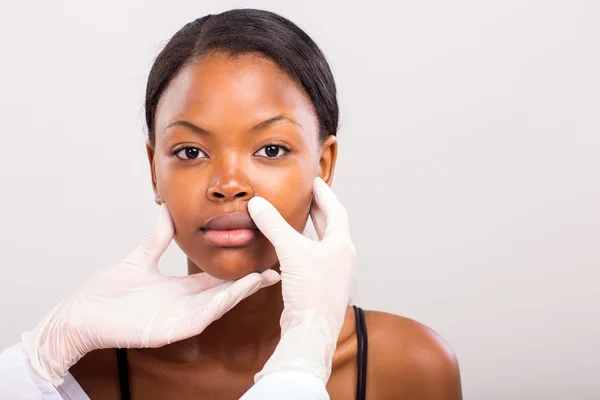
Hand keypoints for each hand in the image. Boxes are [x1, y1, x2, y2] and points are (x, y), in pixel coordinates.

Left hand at [21, 204, 279, 385]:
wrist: (82, 313)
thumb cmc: (107, 292)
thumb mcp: (141, 257)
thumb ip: (158, 236)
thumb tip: (168, 210)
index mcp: (180, 289)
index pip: (217, 278)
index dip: (239, 267)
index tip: (260, 254)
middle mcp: (185, 304)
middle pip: (226, 291)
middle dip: (252, 280)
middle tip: (278, 266)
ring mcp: (181, 318)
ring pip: (220, 303)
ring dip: (244, 291)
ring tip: (266, 275)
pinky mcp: (172, 329)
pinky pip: (203, 315)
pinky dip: (222, 303)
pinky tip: (238, 291)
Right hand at [248, 177, 355, 382]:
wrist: (310, 331)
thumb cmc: (310, 292)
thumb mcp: (291, 251)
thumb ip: (274, 225)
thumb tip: (257, 204)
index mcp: (341, 245)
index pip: (335, 209)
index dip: (324, 193)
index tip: (314, 180)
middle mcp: (341, 257)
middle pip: (331, 224)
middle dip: (318, 208)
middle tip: (306, 193)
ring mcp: (332, 272)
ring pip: (322, 241)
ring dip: (310, 227)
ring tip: (297, 215)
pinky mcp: (321, 285)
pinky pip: (313, 256)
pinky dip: (303, 245)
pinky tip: (290, 246)